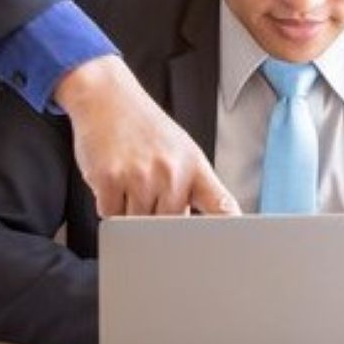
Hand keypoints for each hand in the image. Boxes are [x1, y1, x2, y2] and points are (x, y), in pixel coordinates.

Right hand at [53, 55, 239, 217]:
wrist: (106, 96)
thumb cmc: (143, 126)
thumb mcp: (180, 148)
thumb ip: (189, 186)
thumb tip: (189, 228)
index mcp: (194, 165)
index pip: (221, 206)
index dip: (231, 230)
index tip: (237, 247)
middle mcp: (171, 171)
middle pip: (168, 226)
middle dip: (155, 215)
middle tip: (147, 185)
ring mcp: (140, 176)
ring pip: (136, 224)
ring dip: (129, 210)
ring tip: (128, 176)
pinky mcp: (110, 179)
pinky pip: (110, 216)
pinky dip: (108, 204)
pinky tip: (112, 176)